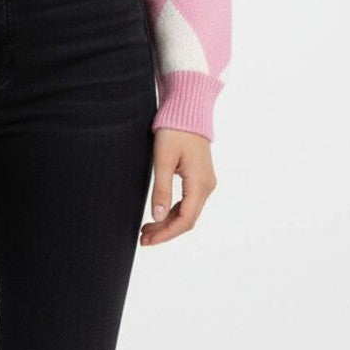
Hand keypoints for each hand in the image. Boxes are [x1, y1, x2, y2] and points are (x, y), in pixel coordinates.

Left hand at [139, 127, 216, 245]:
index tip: (147, 240)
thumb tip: (157, 217)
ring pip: (187, 211)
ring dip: (168, 222)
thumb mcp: (163, 159)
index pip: (184, 220)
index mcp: (200, 184)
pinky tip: (158, 214)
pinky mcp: (199, 177)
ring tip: (146, 230)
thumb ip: (161, 189)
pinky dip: (172, 211)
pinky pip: (187, 201)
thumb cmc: (174, 130)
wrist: (188, 109)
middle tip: (142, 238)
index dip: (165, 233)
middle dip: (165, 231)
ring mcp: (204, 182)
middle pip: (187, 219)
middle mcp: (207, 186)